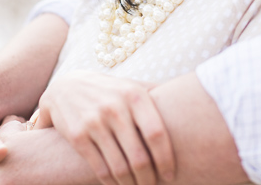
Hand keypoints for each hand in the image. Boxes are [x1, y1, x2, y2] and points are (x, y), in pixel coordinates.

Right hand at [37, 71, 174, 184]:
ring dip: (131, 184)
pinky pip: (100, 168)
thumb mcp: (132, 86)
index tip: (171, 175)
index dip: (166, 159)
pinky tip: (119, 184)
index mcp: (134, 95)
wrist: (65, 86)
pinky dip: (112, 182)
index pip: (157, 133)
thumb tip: (195, 99)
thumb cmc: (110, 90)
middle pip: (139, 156)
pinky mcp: (78, 136)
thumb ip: (157, 95)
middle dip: (149, 179)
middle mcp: (115, 107)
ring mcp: (94, 122)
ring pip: (120, 167)